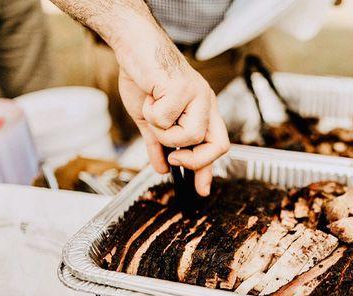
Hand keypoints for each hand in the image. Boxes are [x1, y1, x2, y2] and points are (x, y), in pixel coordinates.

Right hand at [116, 32, 228, 196]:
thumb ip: (159, 144)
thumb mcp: (152, 120)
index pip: (216, 145)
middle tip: (174, 157)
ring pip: (189, 136)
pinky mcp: (184, 88)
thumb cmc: (145, 78)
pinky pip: (167, 119)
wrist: (134, 48)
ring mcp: (199, 95)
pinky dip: (151, 113)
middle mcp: (207, 103)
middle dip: (194, 161)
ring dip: (164, 133)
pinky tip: (149, 96)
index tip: (201, 191)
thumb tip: (161, 168)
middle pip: (218, 146)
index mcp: (204, 110)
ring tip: (154, 112)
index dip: (207, 170)